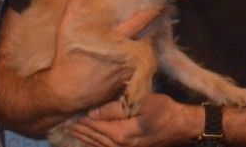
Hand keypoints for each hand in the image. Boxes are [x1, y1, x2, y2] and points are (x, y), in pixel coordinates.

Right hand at [44, 0, 163, 113]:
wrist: (65, 93)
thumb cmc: (65, 60)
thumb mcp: (65, 30)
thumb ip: (74, 6)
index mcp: (113, 39)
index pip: (140, 22)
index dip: (152, 11)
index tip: (161, 3)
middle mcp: (124, 55)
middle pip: (149, 37)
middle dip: (155, 26)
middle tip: (161, 15)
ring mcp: (127, 70)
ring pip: (147, 53)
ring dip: (149, 42)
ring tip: (152, 31)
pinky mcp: (127, 83)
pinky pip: (141, 68)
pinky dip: (142, 59)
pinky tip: (139, 52)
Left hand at [67, 94, 199, 146]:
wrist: (181, 125)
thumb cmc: (163, 110)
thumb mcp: (140, 104)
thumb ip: (115, 108)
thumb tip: (92, 111)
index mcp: (121, 133)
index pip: (95, 126)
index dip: (81, 120)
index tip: (68, 115)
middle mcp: (120, 145)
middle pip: (94, 137)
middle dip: (79, 130)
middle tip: (63, 125)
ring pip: (99, 145)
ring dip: (84, 138)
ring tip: (71, 132)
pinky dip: (95, 145)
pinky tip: (89, 142)